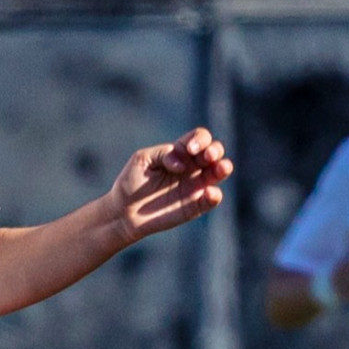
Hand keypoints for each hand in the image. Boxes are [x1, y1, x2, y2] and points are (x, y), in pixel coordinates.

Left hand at [107, 127, 233, 242]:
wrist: (124, 210)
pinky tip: (209, 192)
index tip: (189, 149)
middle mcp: (192, 167)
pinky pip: (212, 198)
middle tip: (207, 156)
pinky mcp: (196, 205)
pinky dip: (214, 195)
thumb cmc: (132, 181)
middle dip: (215, 150)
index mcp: (180, 152)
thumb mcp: (143, 159)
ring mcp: (196, 186)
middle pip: (215, 152)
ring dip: (224, 167)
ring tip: (220, 168)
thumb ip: (163, 153)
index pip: (200, 138)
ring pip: (219, 172)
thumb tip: (183, 165)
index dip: (200, 139)